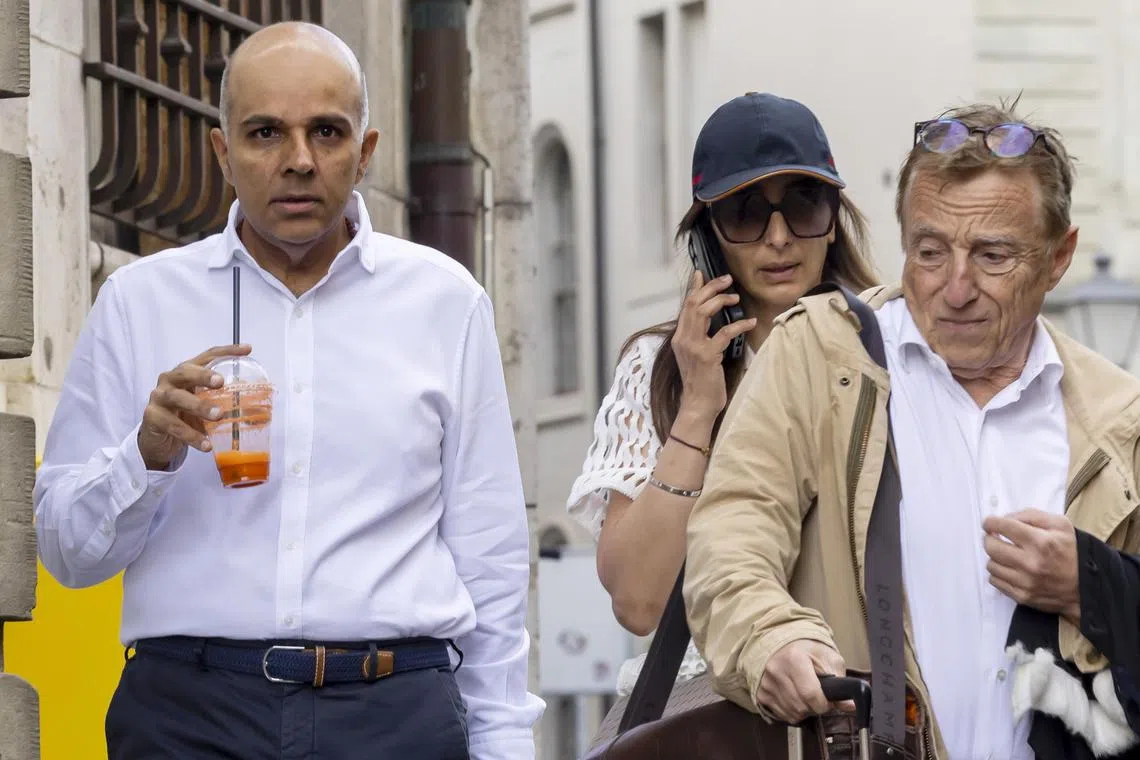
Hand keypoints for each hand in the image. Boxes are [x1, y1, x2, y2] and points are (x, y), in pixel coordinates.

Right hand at [138, 344, 251, 470]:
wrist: (158, 439)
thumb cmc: (184, 416)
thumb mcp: (203, 405)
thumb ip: (220, 401)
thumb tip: (254, 407)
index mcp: (186, 373)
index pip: (206, 357)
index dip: (226, 351)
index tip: (247, 350)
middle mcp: (170, 380)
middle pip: (185, 372)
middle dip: (202, 375)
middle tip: (220, 382)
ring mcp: (159, 397)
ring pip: (177, 397)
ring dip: (199, 406)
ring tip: (218, 415)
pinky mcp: (152, 417)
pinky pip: (173, 425)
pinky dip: (191, 435)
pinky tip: (206, 444)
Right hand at [672, 271, 757, 421]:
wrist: (697, 404)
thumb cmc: (701, 381)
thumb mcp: (696, 355)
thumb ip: (699, 337)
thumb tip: (710, 320)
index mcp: (680, 337)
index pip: (686, 306)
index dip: (695, 288)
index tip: (702, 273)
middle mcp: (683, 339)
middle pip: (694, 303)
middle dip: (711, 287)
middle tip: (727, 279)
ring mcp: (693, 346)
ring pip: (703, 312)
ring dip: (721, 300)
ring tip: (736, 298)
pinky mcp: (707, 355)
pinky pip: (724, 332)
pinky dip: (738, 325)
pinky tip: (750, 322)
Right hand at [756, 639, 853, 723]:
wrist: (783, 644)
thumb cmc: (806, 649)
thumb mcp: (828, 658)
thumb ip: (841, 682)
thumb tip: (850, 705)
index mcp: (794, 658)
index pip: (810, 694)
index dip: (825, 704)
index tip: (828, 701)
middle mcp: (776, 670)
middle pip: (802, 706)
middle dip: (815, 707)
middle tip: (818, 695)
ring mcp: (766, 683)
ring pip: (793, 713)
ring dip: (804, 710)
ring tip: (805, 694)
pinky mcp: (761, 693)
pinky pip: (782, 715)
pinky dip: (793, 711)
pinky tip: (795, 697)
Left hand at [983, 509, 1080, 622]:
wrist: (1087, 588)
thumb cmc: (1072, 552)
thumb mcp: (1060, 525)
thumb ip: (1031, 515)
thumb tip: (1004, 518)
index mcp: (1040, 542)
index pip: (1002, 526)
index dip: (990, 522)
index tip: (990, 523)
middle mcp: (1030, 563)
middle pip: (990, 546)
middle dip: (990, 538)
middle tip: (996, 538)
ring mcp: (1025, 582)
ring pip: (990, 564)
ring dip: (995, 557)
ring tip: (1007, 555)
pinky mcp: (1022, 596)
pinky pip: (995, 581)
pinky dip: (999, 573)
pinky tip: (1010, 569)